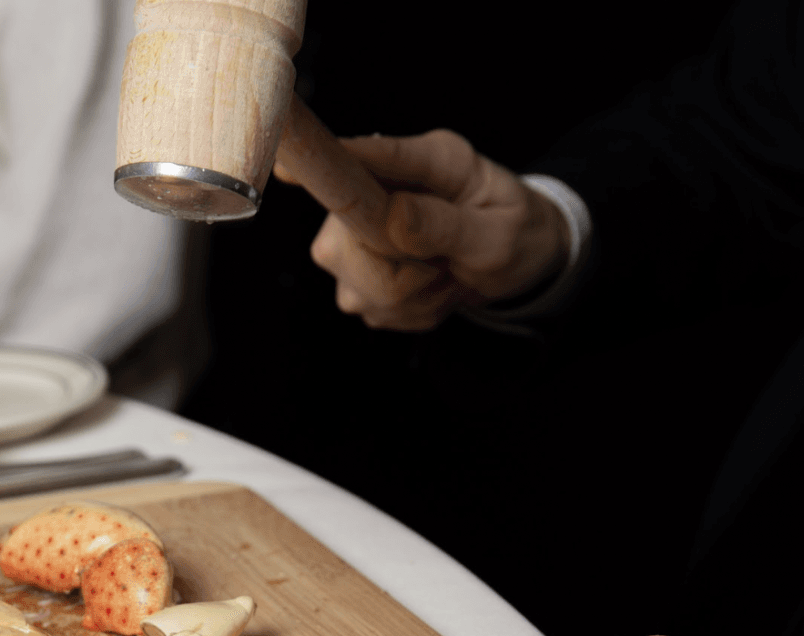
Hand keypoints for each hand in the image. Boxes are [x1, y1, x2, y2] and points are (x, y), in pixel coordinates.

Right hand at [274, 130, 567, 329]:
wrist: (516, 260)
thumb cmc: (516, 233)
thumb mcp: (500, 233)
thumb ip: (446, 225)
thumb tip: (391, 217)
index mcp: (427, 160)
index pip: (370, 156)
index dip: (325, 160)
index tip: (288, 164)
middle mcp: (380, 189)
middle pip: (344, 239)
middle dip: (399, 272)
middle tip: (445, 264)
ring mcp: (359, 234)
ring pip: (354, 283)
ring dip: (410, 296)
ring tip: (442, 273)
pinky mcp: (355, 273)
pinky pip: (367, 308)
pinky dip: (408, 311)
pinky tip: (429, 287)